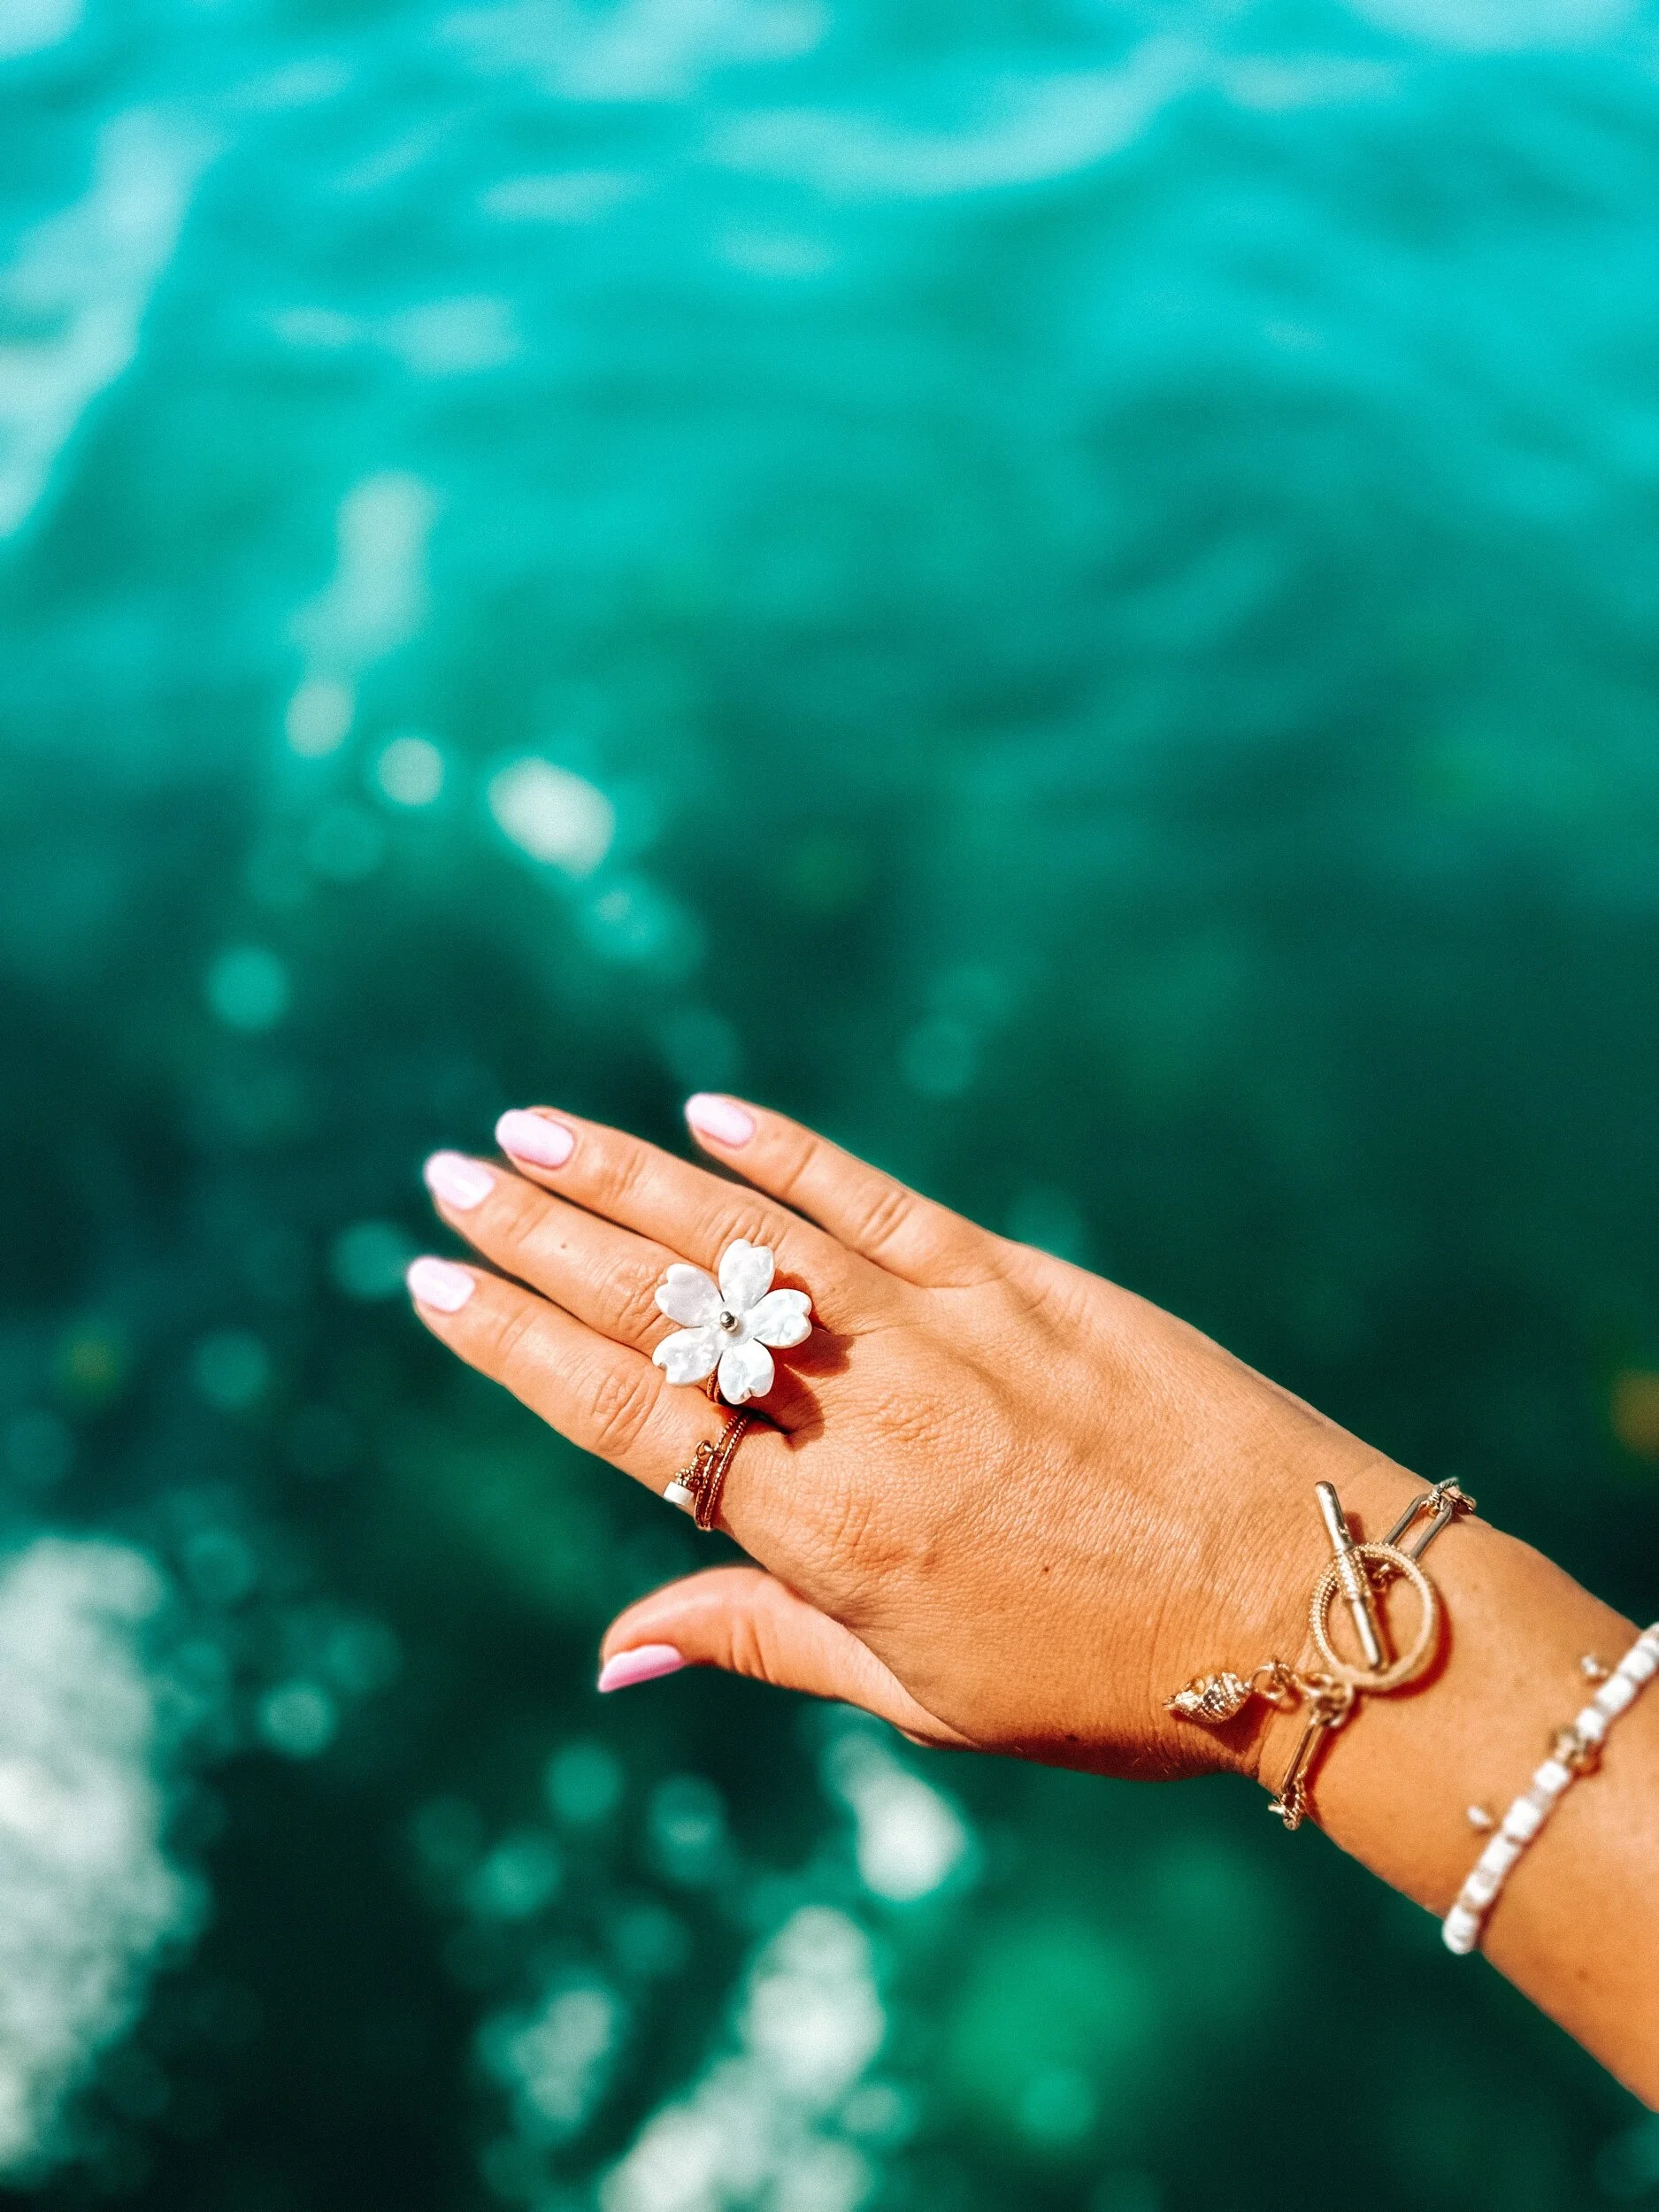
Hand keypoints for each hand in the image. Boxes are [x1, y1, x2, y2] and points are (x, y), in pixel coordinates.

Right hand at [409, 1095, 1423, 1778]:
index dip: (515, 1347)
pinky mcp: (1017, 1274)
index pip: (622, 1416)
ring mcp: (939, 1324)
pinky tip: (710, 1109)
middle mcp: (858, 1409)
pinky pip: (877, 1195)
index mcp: (822, 1527)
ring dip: (628, 1175)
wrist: (1306, 1598)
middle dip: (540, 1239)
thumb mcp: (922, 1697)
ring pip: (749, 1231)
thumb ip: (761, 1641)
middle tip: (448, 1178)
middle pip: (661, 1306)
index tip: (431, 1287)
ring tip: (531, 1132)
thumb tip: (609, 1649)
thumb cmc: (1112, 1681)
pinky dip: (789, 1151)